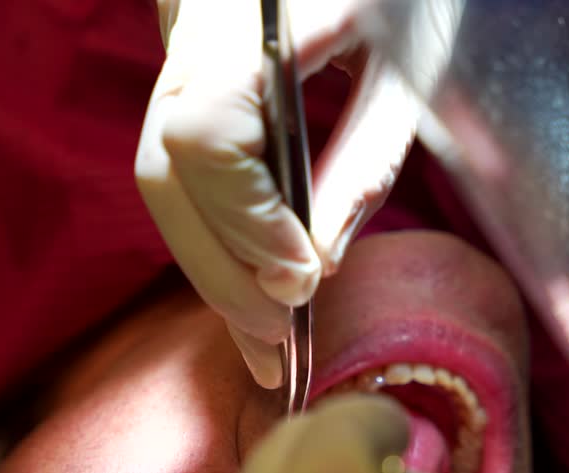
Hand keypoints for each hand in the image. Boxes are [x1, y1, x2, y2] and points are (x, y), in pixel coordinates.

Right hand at [135, 0, 423, 387]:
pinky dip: (210, 246)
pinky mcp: (183, 95)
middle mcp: (193, 41)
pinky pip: (178, 179)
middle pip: (167, 174)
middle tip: (281, 329)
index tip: (299, 272)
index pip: (207, 134)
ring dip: (209, 270)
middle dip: (221, 265)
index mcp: (252, 24)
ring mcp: (177, 65)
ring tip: (265, 341)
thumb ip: (362, 164)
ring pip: (161, 185)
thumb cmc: (397, 0)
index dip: (246, 217)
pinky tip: (245, 307)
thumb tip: (312, 271)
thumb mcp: (407, 74)